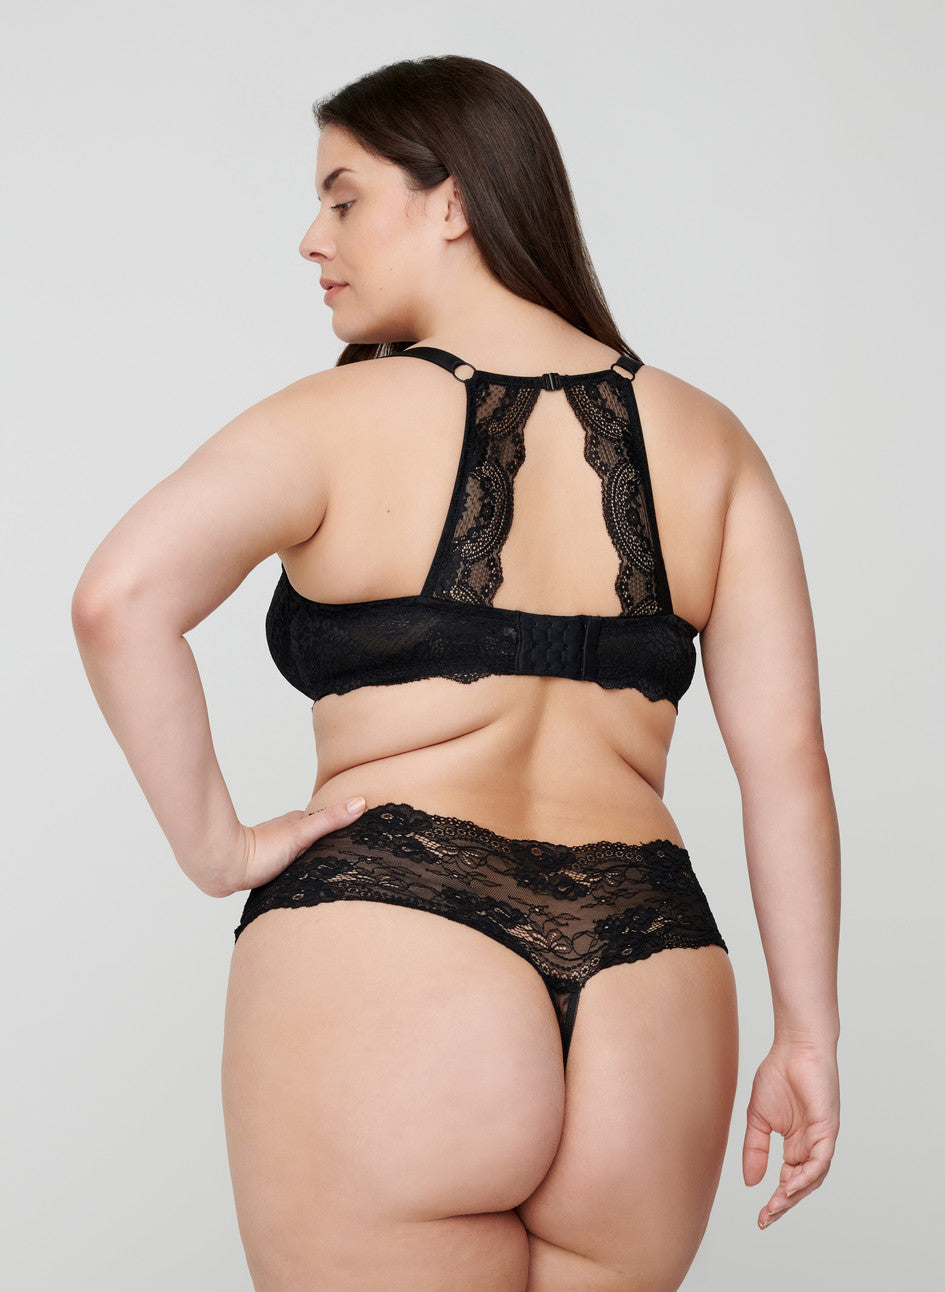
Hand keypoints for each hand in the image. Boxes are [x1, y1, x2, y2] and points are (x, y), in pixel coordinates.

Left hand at [229, 795, 367, 893]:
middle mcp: (286, 835)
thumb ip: (329, 820)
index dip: (341, 823)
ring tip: (328, 869)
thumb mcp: (302, 832)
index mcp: (296, 823)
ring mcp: (275, 852)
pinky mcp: (266, 870)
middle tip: (348, 850)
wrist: (225, 868)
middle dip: (327, 843)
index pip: (325, 821)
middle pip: (313, 837)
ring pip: (300, 854)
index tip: (360, 826)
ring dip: (311, 859)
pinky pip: (288, 870)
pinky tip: (301, 880)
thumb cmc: (260, 850)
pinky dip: (298, 872)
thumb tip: (359, 802)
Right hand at [743, 1040, 839, 1228]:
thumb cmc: (778, 1074)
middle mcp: (812, 1146)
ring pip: (813, 1177)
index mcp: (796, 1144)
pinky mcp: (828, 1129)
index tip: (760, 1217)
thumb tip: (750, 1182)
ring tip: (776, 1206)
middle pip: (801, 1185)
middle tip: (766, 1218)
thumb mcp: (758, 1118)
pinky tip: (790, 1186)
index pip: (788, 1180)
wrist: (794, 1046)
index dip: (776, 1200)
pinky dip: (807, 1175)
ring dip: (794, 1194)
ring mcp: (821, 1139)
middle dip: (785, 1204)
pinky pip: (820, 1159)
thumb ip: (755, 1149)